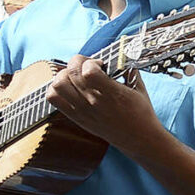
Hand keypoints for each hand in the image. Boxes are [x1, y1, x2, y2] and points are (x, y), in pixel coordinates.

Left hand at [46, 54, 161, 148]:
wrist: (138, 138)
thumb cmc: (141, 112)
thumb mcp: (139, 88)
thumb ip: (128, 69)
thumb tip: (121, 56)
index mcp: (113, 94)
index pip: (88, 71)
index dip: (91, 62)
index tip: (100, 64)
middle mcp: (94, 102)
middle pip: (71, 73)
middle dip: (77, 62)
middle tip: (87, 65)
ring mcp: (83, 110)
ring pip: (58, 85)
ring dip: (64, 75)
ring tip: (76, 76)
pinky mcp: (76, 117)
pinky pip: (53, 98)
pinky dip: (56, 88)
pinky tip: (70, 87)